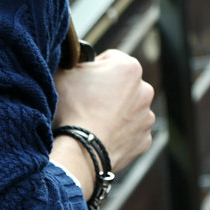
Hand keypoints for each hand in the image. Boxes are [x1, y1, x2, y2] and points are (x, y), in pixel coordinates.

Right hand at [52, 49, 154, 192]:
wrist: (81, 150)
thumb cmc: (72, 109)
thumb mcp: (62, 74)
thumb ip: (71, 62)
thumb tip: (70, 60)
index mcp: (128, 67)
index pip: (109, 58)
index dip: (91, 68)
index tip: (79, 81)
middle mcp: (145, 89)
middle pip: (121, 84)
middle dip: (106, 91)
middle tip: (84, 103)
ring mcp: (146, 116)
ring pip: (128, 109)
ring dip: (113, 112)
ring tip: (91, 122)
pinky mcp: (144, 139)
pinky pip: (130, 131)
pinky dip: (117, 132)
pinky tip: (100, 136)